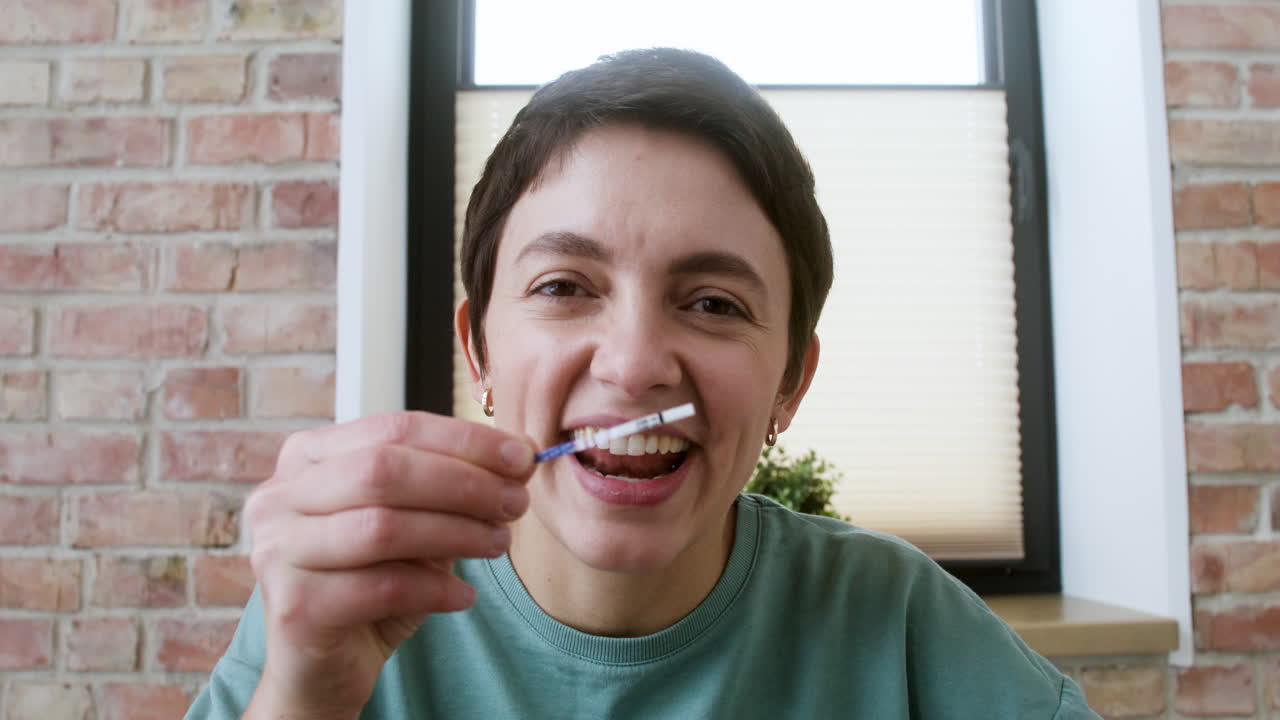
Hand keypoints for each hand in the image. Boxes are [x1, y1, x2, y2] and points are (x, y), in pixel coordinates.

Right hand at [241, 412, 534, 718]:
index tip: (521, 456)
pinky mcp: (294, 607)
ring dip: (456, 532)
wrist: (324, 666)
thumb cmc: (370, 581)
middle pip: (384, 471)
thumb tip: (520, 457)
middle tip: (515, 502)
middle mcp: (279, 497)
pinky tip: (465, 597)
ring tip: (498, 543)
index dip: (463, 440)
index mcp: (307, 458)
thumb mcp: (414, 523)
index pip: (393, 429)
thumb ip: (454, 486)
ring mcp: (278, 551)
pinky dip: (436, 590)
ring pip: (383, 528)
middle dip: (463, 483)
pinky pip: (382, 588)